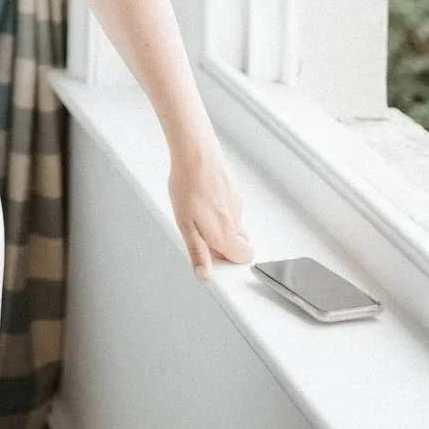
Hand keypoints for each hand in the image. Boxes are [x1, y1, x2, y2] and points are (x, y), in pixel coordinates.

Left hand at [168, 138, 252, 278]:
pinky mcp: (234, 190)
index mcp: (225, 234)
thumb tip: (204, 274)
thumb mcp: (185, 224)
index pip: (244, 258)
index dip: (228, 260)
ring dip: (223, 227)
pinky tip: (203, 198)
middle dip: (227, 245)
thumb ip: (197, 251)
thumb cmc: (188, 186)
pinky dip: (221, 209)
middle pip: (242, 243)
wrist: (195, 153)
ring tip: (198, 214)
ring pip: (236, 225)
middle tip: (203, 235)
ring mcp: (236, 204)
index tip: (212, 256)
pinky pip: (231, 208)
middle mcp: (235, 221)